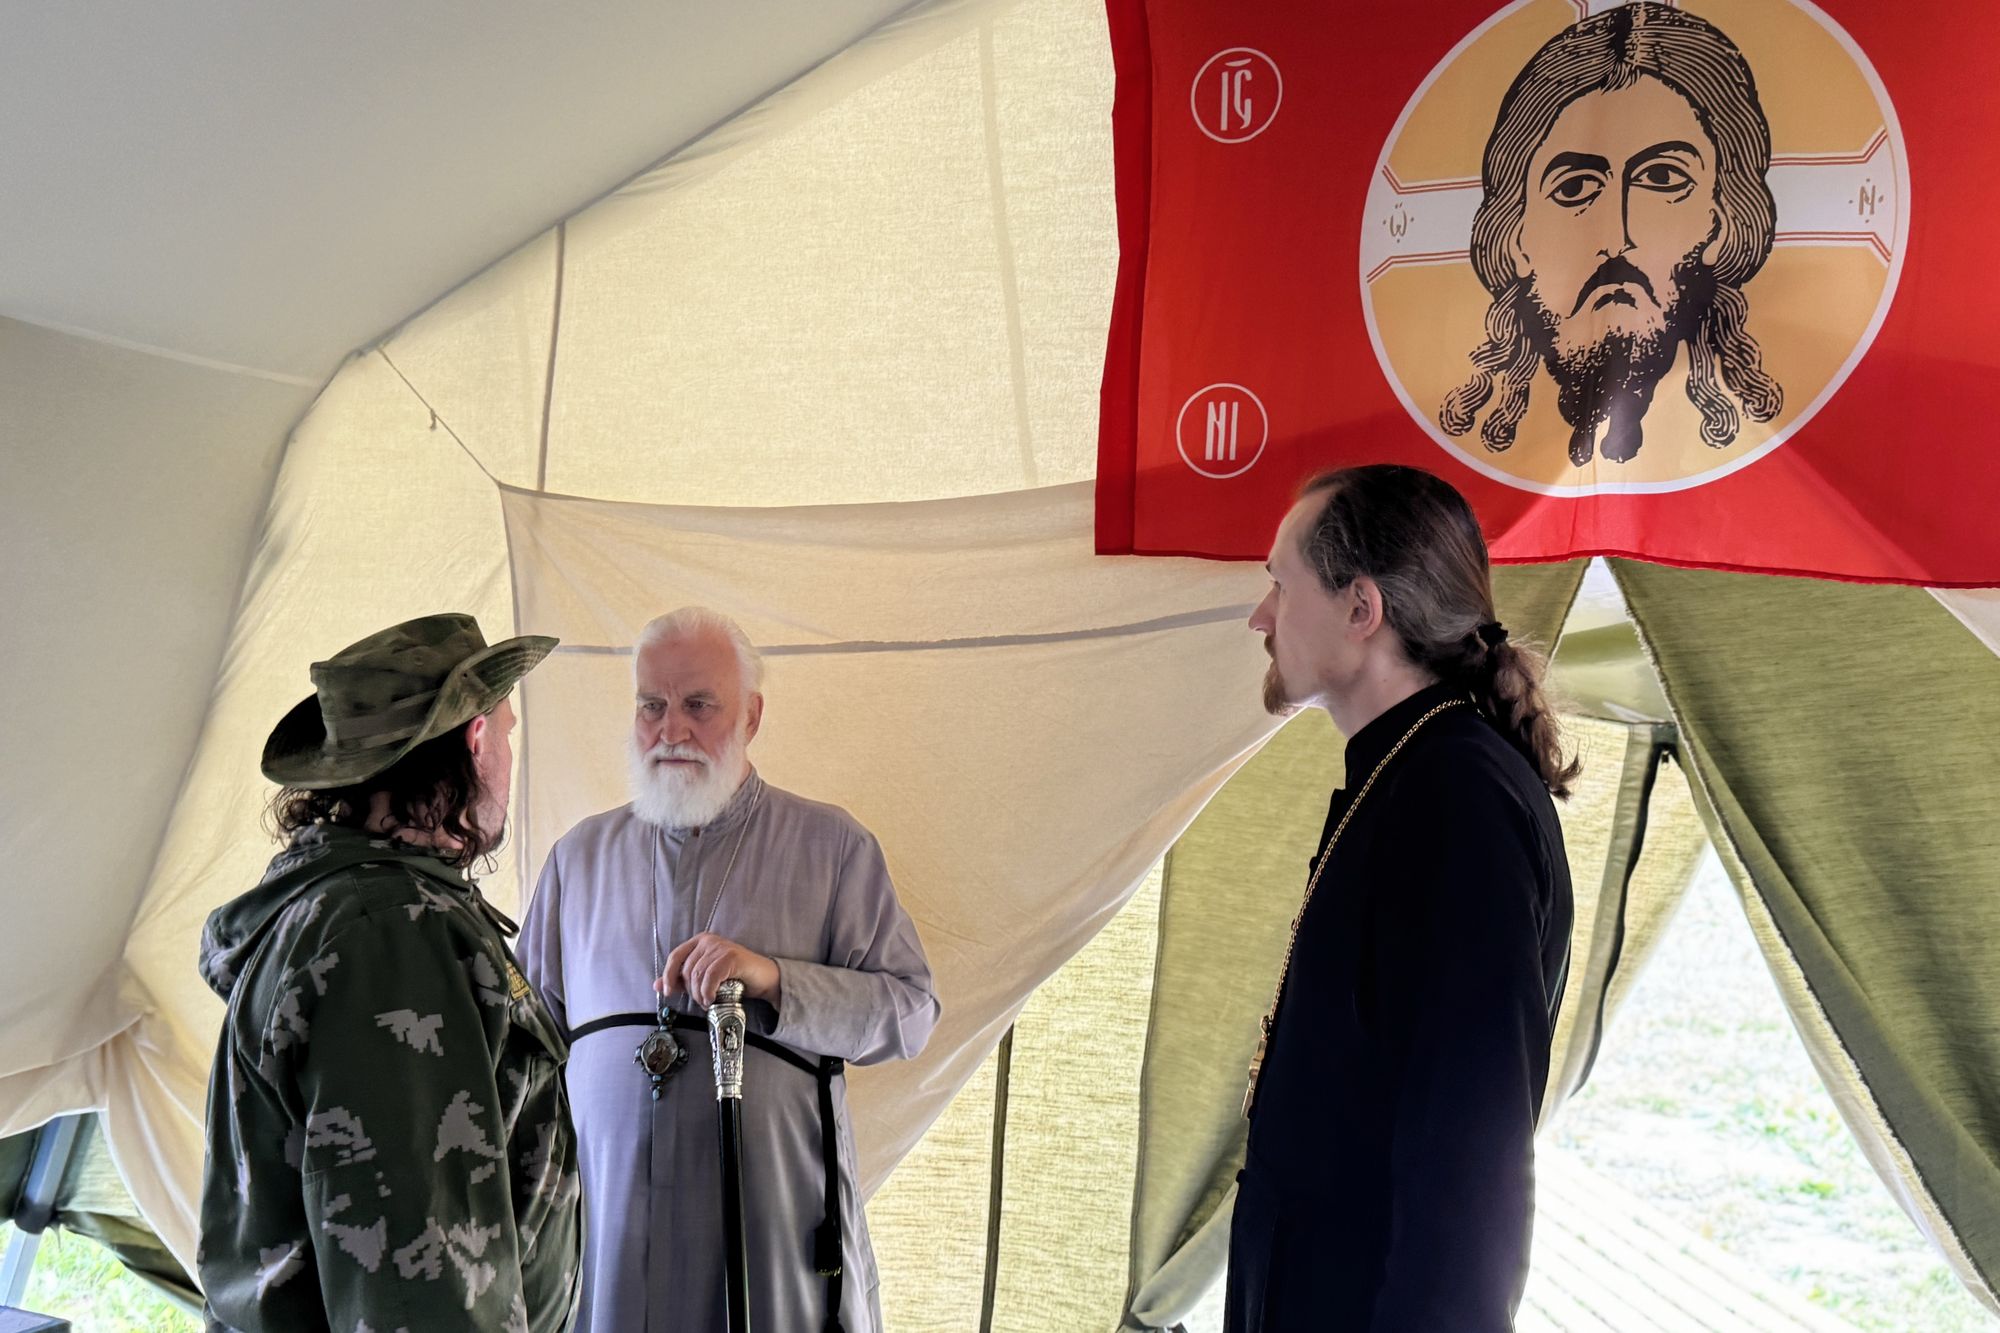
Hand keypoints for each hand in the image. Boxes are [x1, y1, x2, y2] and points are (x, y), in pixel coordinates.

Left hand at [657, 933, 780, 1008]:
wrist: (762, 978)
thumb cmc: (733, 977)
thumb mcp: (704, 978)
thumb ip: (681, 980)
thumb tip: (656, 985)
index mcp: (699, 942)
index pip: (675, 956)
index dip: (668, 975)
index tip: (666, 992)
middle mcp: (708, 940)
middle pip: (687, 969)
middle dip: (691, 991)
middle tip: (701, 1001)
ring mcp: (720, 946)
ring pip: (697, 975)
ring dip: (700, 994)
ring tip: (707, 1002)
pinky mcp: (731, 956)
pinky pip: (711, 976)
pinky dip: (708, 991)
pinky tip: (712, 999)